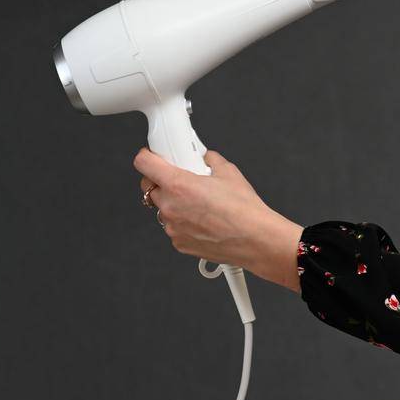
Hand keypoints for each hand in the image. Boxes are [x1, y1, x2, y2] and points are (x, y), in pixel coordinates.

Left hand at [133, 146, 287, 273]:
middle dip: (162, 180)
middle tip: (181, 178)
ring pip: (162, 208)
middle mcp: (170, 207)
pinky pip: (174, 226)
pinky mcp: (179, 242)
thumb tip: (206, 158)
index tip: (152, 156)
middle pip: (149, 187)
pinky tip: (204, 220)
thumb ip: (210, 160)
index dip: (147, 157)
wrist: (255, 239)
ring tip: (200, 203)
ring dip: (174, 202)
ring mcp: (172, 227)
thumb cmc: (244, 209)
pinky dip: (183, 221)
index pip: (144, 164)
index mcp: (178, 185)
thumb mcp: (229, 172)